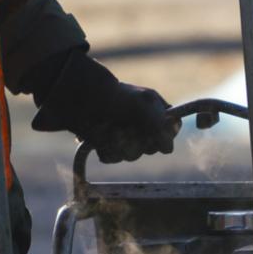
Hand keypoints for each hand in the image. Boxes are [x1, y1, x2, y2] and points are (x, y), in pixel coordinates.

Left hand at [31, 53, 178, 163]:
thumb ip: (160, 126)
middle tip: (127, 125)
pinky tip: (101, 136)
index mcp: (156, 111)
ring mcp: (126, 137)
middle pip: (152, 148)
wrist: (81, 98)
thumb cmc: (116, 95)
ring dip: (120, 143)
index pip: (171, 132)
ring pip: (132, 155)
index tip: (152, 129)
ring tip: (110, 127)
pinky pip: (114, 158)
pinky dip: (106, 149)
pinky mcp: (109, 145)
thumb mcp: (144, 104)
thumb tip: (168, 149)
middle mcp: (143, 126)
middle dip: (138, 139)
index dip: (163, 134)